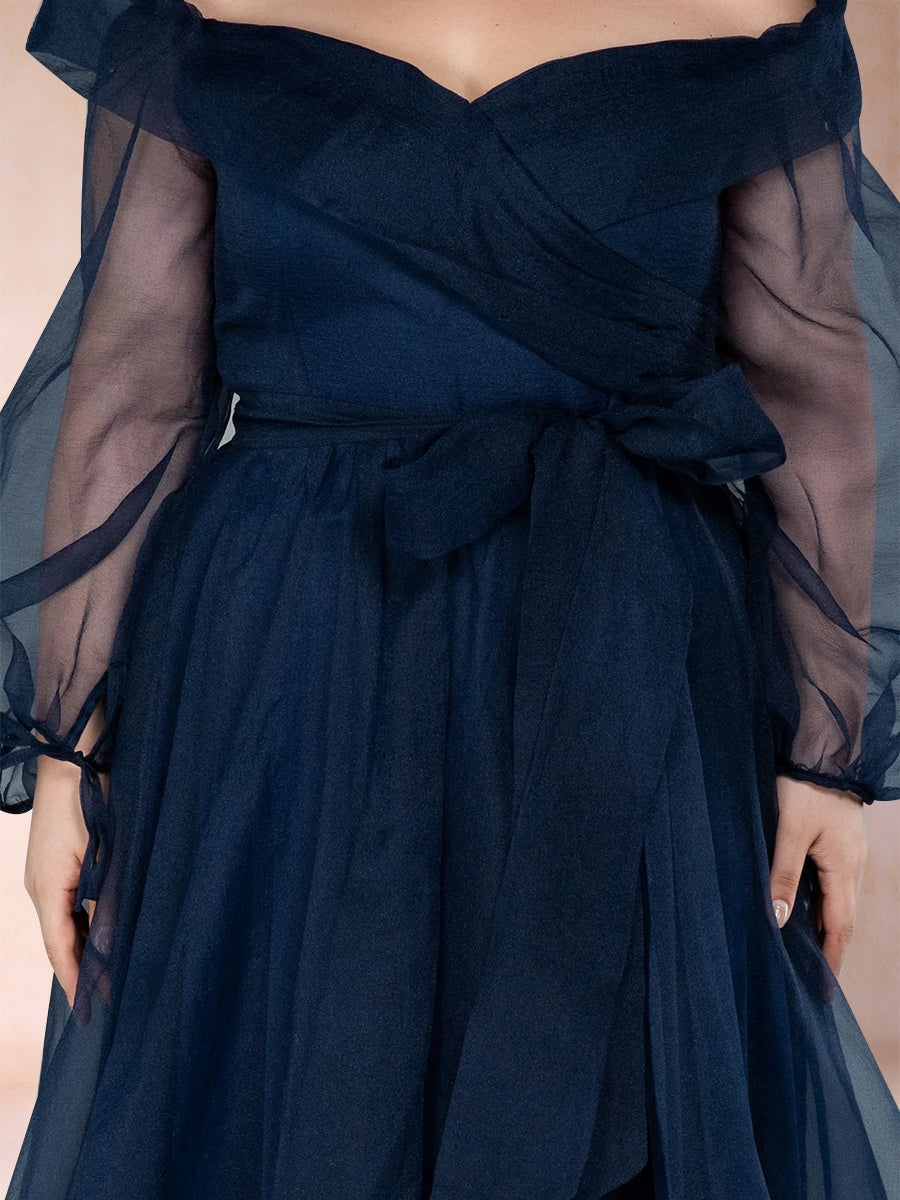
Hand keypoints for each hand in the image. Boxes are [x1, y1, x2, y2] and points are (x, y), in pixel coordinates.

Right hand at [24, 755, 92, 1008]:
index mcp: (48, 889)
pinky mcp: (49, 863)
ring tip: (102, 973)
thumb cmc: (90, 803)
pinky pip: (62, 904)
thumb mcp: (104, 854)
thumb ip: (107, 899)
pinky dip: (77, 923)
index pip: (60, 947)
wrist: (73, 761)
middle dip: (77, 969)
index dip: (75, 978)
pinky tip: (96, 932)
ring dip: (79, 946)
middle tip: (101, 999)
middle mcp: (38, 887)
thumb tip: (111, 942)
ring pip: (60, 922)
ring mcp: (41, 875)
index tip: (88, 1008)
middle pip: (57, 939)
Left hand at [770, 773, 866, 975]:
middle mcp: (852, 866)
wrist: (820, 747)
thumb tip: (778, 921)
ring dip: (823, 927)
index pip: (840, 927)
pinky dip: (819, 903)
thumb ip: (782, 875)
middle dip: (828, 950)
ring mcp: (848, 853)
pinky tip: (801, 908)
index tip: (823, 991)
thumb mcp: (788, 831)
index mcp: (844, 869)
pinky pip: (830, 882)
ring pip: (835, 900)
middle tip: (812, 980)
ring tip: (804, 953)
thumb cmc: (802, 787)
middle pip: (841, 918)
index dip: (831, 959)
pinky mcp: (837, 841)